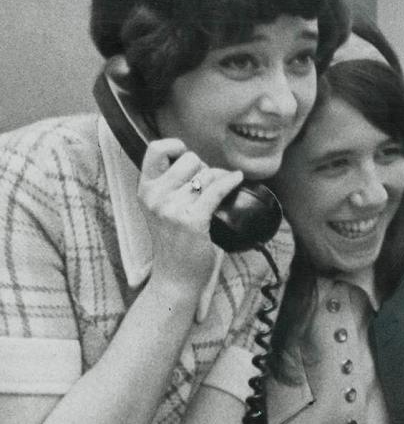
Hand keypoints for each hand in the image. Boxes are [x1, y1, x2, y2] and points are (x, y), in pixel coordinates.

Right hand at [138, 139, 241, 296]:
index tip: (187, 154)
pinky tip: (237, 178)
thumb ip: (169, 186)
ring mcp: (172, 209)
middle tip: (208, 184)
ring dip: (220, 178)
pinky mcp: (192, 221)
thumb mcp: (160, 209)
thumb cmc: (174, 242)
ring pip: (207, 174)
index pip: (156, 149)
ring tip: (222, 188)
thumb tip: (197, 163)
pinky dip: (230, 181)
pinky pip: (216, 190)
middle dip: (205, 167)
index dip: (176, 146)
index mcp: (145, 190)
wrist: (175, 277)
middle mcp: (155, 197)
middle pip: (190, 159)